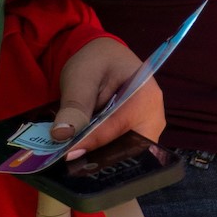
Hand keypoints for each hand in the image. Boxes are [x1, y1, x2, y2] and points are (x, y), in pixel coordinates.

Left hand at [53, 37, 166, 155]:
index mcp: (146, 97)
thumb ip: (74, 107)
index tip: (68, 153)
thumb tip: (62, 136)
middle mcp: (154, 116)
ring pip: (126, 154)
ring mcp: (149, 128)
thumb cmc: (95, 61)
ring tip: (76, 156)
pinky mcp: (139, 135)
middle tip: (72, 159)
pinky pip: (124, 150)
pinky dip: (104, 152)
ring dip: (101, 156)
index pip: (117, 128)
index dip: (91, 142)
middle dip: (101, 156)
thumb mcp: (80, 79)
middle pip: (129, 149)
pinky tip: (85, 150)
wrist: (104, 56)